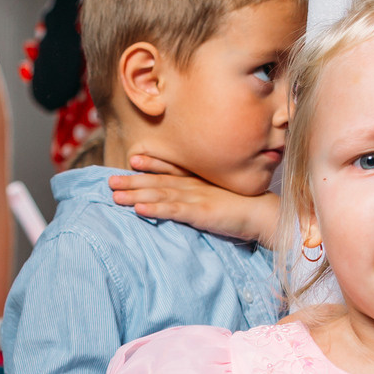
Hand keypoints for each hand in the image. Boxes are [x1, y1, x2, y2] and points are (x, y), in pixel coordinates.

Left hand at [110, 160, 278, 243]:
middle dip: (133, 181)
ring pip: (160, 194)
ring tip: (114, 195)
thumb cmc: (244, 210)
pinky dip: (154, 208)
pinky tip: (138, 209)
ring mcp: (196, 198)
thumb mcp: (219, 200)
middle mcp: (194, 186)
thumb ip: (203, 199)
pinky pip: (173, 210)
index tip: (133, 159)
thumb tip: (188, 203)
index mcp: (199, 182)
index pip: (172, 171)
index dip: (152, 164)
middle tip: (109, 181)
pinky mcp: (200, 213)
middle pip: (159, 182)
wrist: (264, 214)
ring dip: (136, 194)